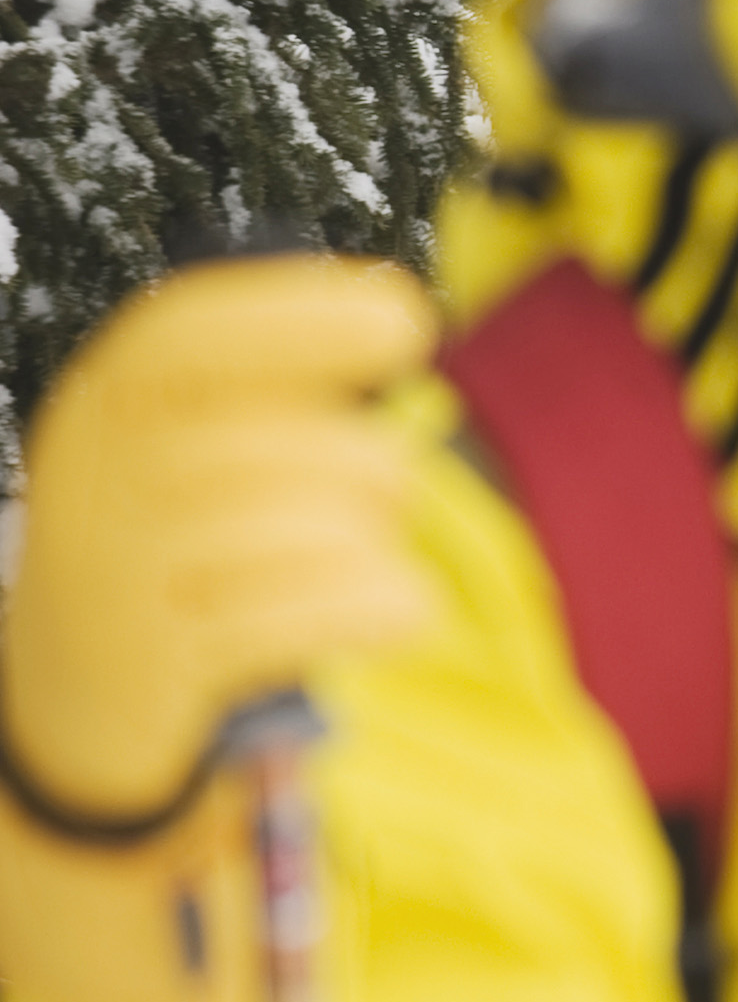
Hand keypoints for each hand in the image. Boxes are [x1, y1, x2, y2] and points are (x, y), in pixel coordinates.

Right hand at [1, 257, 438, 836]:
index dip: (301, 317)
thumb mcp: (196, 444)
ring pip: (322, 529)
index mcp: (109, 402)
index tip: (403, 321)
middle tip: (379, 501)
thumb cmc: (180, 541)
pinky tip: (398, 611)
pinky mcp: (163, 660)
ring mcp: (120, 573)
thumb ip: (273, 384)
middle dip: (377, 472)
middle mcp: (102, 477)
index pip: (189, 332)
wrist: (71, 690)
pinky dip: (384, 606)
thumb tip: (394, 311)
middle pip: (298, 445)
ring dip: (376, 548)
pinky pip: (317, 611)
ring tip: (355, 563)